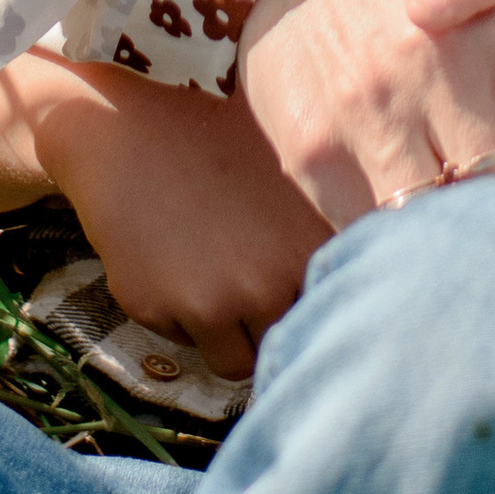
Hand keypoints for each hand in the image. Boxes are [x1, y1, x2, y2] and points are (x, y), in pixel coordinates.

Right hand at [0, 54, 324, 379]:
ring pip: (237, 361)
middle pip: (285, 345)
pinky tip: (173, 264)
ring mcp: (214, 301)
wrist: (128, 132)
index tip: (294, 292)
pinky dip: (184, 321)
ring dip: (228, 334)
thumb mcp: (289, 172)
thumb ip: (324, 235)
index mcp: (310, 246)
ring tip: (212, 271)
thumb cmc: (216, 144)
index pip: (332, 317)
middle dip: (270, 326)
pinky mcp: (162, 311)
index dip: (313, 311)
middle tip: (248, 280)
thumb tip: (366, 278)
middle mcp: (269, 282)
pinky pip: (187, 343)